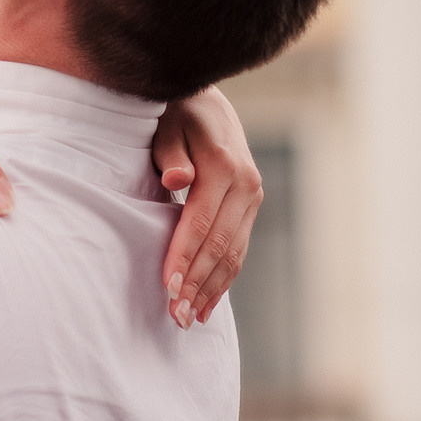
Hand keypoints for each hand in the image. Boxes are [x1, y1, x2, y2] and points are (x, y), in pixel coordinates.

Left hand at [153, 87, 262, 328]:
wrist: (207, 101)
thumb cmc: (175, 113)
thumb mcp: (167, 125)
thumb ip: (171, 154)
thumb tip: (175, 182)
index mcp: (223, 165)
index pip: (201, 222)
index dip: (184, 256)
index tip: (167, 286)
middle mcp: (246, 184)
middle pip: (220, 245)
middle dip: (197, 283)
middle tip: (175, 315)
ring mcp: (252, 197)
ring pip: (233, 254)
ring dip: (211, 289)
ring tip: (188, 318)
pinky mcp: (251, 207)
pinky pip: (238, 250)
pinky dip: (223, 279)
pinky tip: (207, 304)